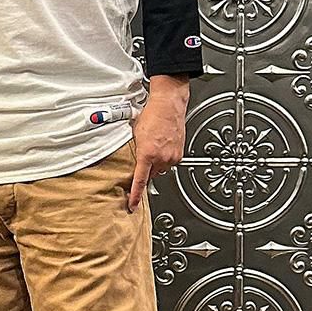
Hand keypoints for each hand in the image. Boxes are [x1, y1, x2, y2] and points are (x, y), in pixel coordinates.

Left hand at [127, 83, 188, 212]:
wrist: (168, 105)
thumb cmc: (152, 116)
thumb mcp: (136, 135)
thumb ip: (137, 151)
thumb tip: (136, 161)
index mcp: (147, 154)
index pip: (140, 181)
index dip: (135, 195)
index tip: (132, 205)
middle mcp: (161, 158)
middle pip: (151, 174)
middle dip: (147, 169)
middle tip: (146, 155)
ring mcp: (172, 157)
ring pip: (161, 168)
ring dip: (157, 162)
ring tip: (156, 145)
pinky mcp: (179, 154)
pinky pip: (170, 162)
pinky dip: (165, 157)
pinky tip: (163, 144)